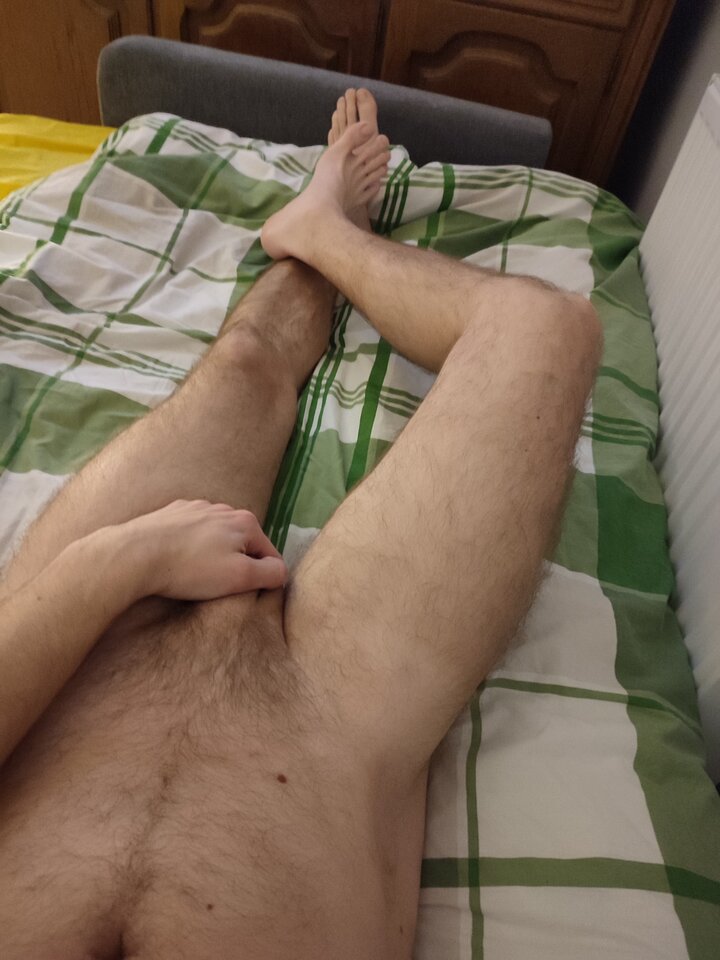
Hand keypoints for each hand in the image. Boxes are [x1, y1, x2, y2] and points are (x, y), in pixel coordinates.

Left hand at [121, 500, 286, 599]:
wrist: (135, 554)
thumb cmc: (190, 568)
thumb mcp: (240, 578)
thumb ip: (270, 573)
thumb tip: (280, 571)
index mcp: (245, 522)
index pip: (269, 554)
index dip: (263, 577)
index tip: (244, 592)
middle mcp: (224, 509)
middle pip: (243, 543)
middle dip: (237, 564)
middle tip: (218, 586)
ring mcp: (196, 508)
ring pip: (216, 537)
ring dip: (213, 554)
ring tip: (195, 574)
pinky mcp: (171, 513)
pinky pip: (191, 532)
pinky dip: (190, 546)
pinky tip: (178, 560)